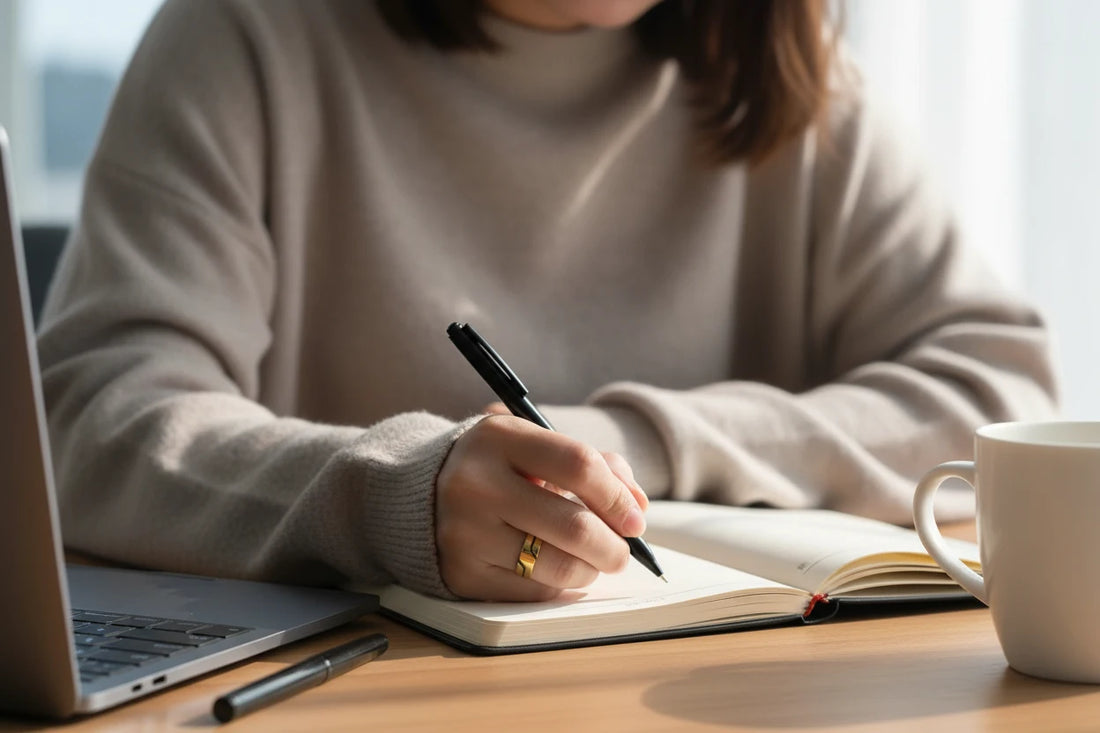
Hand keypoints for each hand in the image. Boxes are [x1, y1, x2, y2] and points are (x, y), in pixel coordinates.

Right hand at [436, 414, 648, 600]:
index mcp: (498, 438)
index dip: (617, 497)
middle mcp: (476, 484)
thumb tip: (636, 507)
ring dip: (590, 570)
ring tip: (591, 562)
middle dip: (614, 547)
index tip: (635, 519)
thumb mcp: (534, 447)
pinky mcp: (462, 574)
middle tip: (621, 552)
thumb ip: (594, 465)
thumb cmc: (498, 469)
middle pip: (574, 525)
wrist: (420, 495)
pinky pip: (533, 592)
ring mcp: (465, 533)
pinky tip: (554, 570)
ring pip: (558, 566)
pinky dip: (557, 585)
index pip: (578, 464)